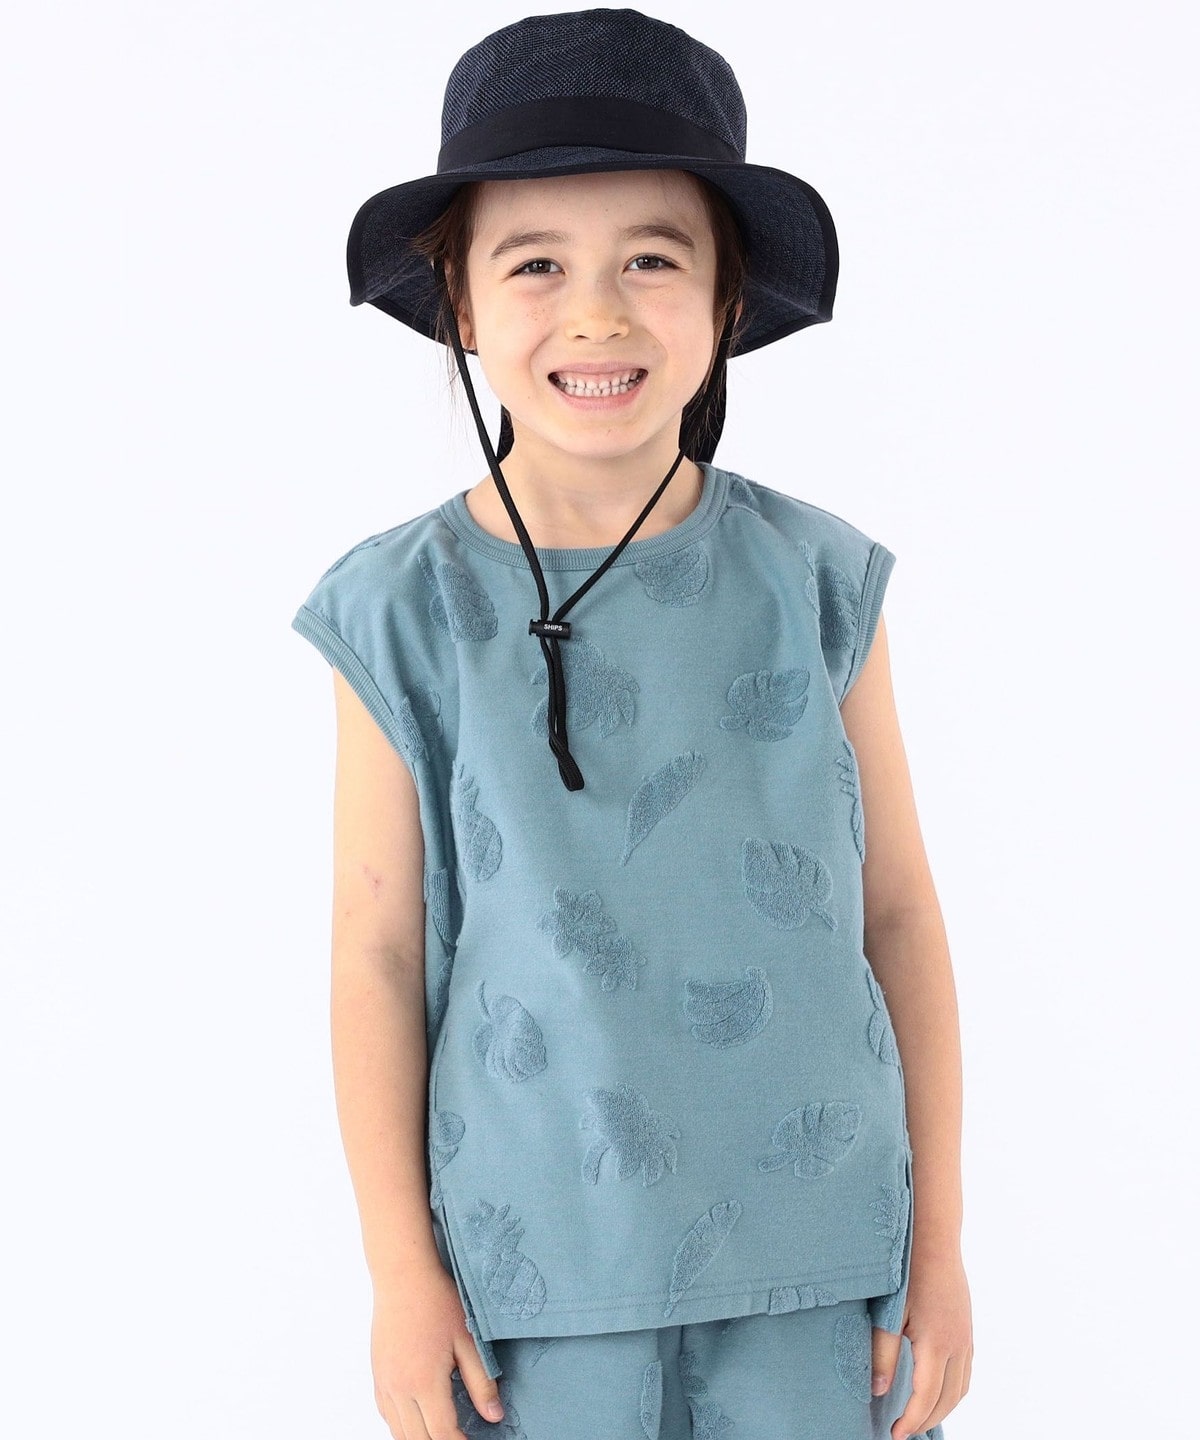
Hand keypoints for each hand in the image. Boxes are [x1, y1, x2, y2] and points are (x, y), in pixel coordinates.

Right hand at [370, 1256, 504, 1438]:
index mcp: (424, 1382)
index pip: (442, 1435)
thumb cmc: (437, 1302)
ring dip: (421, 1439)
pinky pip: (387, 1416)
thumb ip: (482, 1382)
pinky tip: (419, 1419)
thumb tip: (495, 1416)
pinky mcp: (377, 1376)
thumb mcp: (468, 1340)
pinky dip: (403, 1426)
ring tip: (443, 1432)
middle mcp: (399, 1389)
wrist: (403, 1276)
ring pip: (398, 1433)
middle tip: (461, 1438)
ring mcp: (384, 1384)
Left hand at [870, 1247, 972, 1439]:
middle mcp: (958, 1345)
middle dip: (926, 1420)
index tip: (896, 1436)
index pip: (926, 1397)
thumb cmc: (907, 1269)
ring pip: (960, 1389)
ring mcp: (966, 1337)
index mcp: (937, 1343)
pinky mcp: (966, 1329)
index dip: (911, 1421)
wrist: (934, 1237)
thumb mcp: (889, 1311)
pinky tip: (935, 1390)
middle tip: (904, 1431)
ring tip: (918, 1417)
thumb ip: (882, 1352)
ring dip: (941, 1408)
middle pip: (947, 1399)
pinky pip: (965, 1372)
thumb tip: (878, 1390)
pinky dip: (952, 1390)